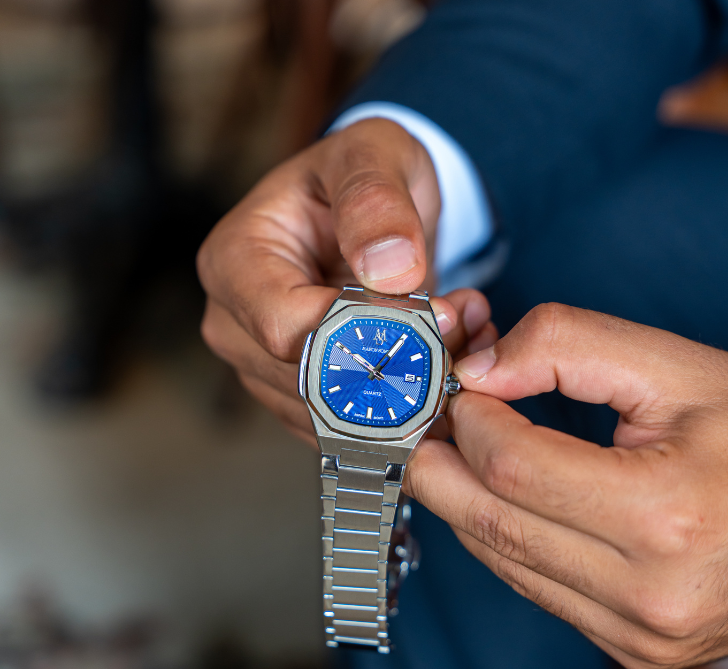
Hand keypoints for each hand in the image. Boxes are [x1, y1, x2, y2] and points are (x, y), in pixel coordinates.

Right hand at [198, 118, 496, 446]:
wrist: (366, 210)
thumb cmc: (360, 175)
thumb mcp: (373, 155)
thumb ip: (375, 201)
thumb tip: (389, 268)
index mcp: (235, 263)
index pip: (286, 330)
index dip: (366, 333)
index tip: (436, 311)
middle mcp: (235, 325)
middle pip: (313, 383)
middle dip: (400, 364)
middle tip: (464, 321)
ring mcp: (262, 368)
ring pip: (338, 416)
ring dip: (412, 388)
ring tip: (461, 330)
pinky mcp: (296, 396)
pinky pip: (351, 426)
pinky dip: (407, 405)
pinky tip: (443, 358)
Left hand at [404, 303, 727, 668]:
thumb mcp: (676, 368)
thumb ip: (570, 345)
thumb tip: (481, 371)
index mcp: (666, 516)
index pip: (512, 466)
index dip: (471, 417)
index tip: (466, 387)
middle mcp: (648, 593)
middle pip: (488, 521)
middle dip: (437, 462)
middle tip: (424, 421)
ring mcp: (635, 632)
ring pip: (497, 557)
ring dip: (461, 497)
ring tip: (457, 447)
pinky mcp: (627, 644)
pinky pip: (529, 584)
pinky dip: (498, 533)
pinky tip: (498, 493)